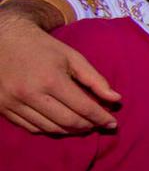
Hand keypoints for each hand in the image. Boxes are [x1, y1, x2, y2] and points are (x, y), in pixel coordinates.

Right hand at [0, 10, 119, 132]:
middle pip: (67, 122)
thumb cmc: (42, 47)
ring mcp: (13, 103)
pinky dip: (49, 129)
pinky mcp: (2, 108)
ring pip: (49, 129)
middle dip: (88, 126)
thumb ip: (95, 79)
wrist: (3, 39)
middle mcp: (30, 94)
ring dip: (70, 131)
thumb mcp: (72, 56)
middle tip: (98, 125)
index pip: (83, 108)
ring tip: (82, 126)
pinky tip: (60, 124)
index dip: (101, 118)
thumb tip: (116, 100)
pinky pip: (31, 128)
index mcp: (50, 79)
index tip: (112, 123)